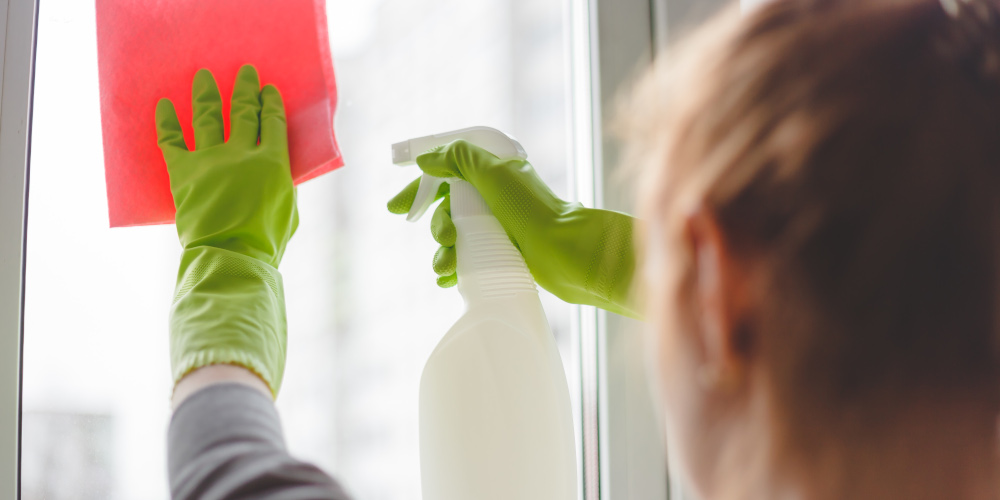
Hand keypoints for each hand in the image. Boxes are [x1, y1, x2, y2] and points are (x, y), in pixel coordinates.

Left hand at [157, 65, 296, 396]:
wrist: (231, 260)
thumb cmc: (266, 244)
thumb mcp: (289, 213)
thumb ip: (284, 187)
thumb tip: (279, 172)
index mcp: (273, 164)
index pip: (273, 122)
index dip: (271, 102)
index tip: (268, 88)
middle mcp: (243, 154)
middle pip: (243, 111)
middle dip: (244, 88)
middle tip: (243, 72)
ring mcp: (212, 161)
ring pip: (209, 116)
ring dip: (207, 94)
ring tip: (204, 77)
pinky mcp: (184, 173)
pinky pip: (173, 140)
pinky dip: (168, 121)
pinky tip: (166, 105)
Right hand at [388, 140, 639, 317]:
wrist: (566, 252)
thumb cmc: (532, 210)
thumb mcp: (493, 173)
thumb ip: (458, 158)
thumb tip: (426, 159)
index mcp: (492, 172)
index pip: (445, 174)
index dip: (418, 189)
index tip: (394, 208)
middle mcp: (494, 197)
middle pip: (446, 209)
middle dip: (436, 224)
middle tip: (443, 238)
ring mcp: (498, 226)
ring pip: (455, 236)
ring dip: (443, 251)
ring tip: (447, 265)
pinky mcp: (501, 253)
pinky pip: (467, 259)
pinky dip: (453, 268)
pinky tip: (446, 279)